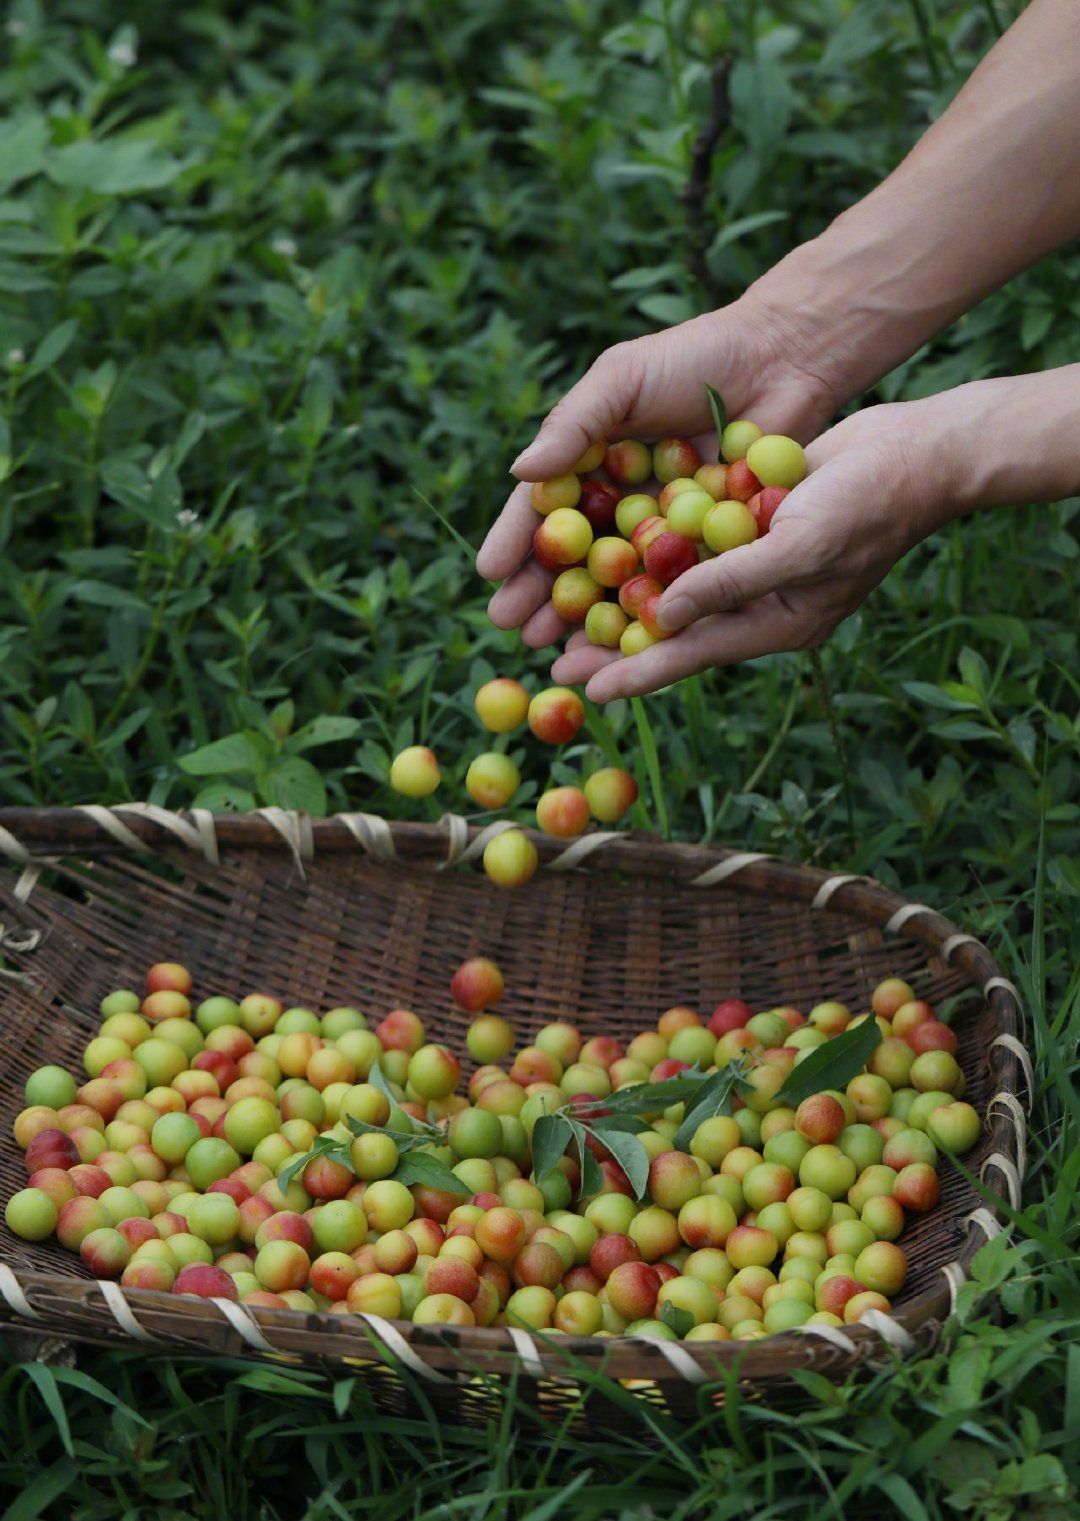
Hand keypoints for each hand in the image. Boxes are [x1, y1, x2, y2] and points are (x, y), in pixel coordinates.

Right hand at [476, 298, 839, 649]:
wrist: (782, 358)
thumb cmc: (694, 357)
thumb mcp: (621, 379)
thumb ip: (573, 424)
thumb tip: (521, 472)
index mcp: (589, 461)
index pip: (542, 508)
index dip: (516, 541)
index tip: (491, 575)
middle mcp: (619, 500)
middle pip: (570, 555)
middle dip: (539, 592)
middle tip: (514, 626)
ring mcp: (661, 527)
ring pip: (614, 580)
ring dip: (582, 615)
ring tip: (554, 646)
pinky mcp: (707, 545)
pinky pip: (672, 585)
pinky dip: (648, 614)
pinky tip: (626, 642)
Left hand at [551, 400, 953, 700]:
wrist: (915, 452)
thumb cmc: (868, 504)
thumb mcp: (798, 546)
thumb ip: (732, 583)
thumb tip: (666, 616)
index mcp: (776, 622)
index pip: (693, 654)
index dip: (637, 671)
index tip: (586, 689)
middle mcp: (759, 602)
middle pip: (673, 630)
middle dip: (614, 643)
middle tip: (551, 660)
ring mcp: (753, 564)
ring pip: (674, 590)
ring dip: (622, 598)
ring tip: (563, 612)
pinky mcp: (748, 525)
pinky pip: (691, 546)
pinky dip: (651, 551)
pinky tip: (606, 547)